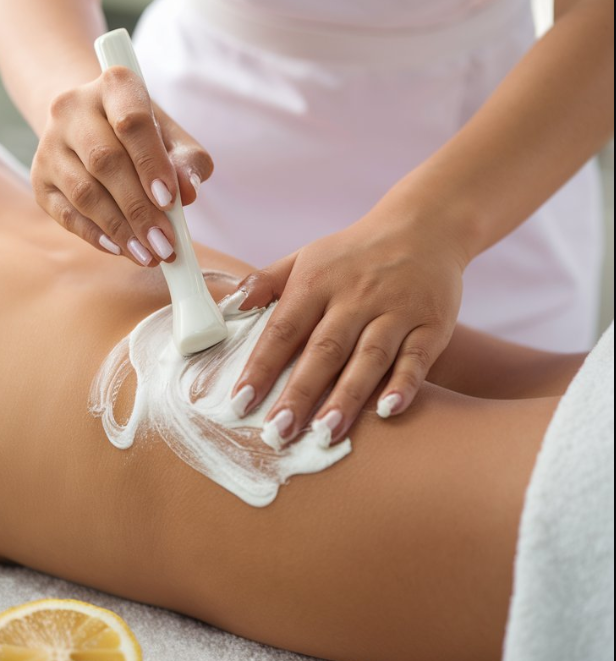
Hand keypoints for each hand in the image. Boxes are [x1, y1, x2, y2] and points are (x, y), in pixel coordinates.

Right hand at [31, 67, 213, 265]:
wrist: (90, 125)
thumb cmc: (141, 134)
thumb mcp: (172, 137)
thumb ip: (187, 161)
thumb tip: (188, 192)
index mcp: (114, 86)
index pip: (132, 122)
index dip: (151, 164)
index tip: (171, 200)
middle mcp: (72, 109)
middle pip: (105, 162)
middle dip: (139, 209)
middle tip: (165, 243)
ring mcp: (50, 144)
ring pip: (84, 192)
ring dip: (119, 229)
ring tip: (149, 254)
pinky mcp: (39, 177)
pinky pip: (65, 213)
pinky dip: (95, 235)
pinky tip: (121, 248)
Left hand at [231, 209, 466, 446]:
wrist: (424, 227)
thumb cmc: (354, 254)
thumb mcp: (306, 256)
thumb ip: (266, 282)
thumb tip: (228, 309)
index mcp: (316, 281)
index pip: (283, 329)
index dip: (261, 367)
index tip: (240, 402)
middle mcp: (355, 296)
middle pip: (324, 350)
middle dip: (299, 393)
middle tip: (278, 433)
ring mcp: (395, 310)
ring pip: (368, 357)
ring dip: (346, 397)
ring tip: (324, 433)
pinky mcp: (431, 324)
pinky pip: (417, 358)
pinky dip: (404, 384)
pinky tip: (387, 411)